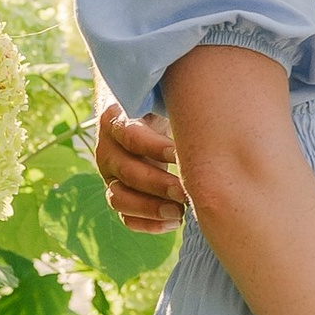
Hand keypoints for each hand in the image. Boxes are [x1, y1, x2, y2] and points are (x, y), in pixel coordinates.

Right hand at [97, 98, 186, 232]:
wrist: (135, 114)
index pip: (131, 137)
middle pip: (127, 173)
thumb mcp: (160, 94)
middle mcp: (108, 150)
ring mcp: (110, 176)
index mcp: (116, 122)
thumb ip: (174, 96)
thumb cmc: (157, 103)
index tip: (180, 154)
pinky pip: (125, 217)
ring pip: (119, 199)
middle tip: (186, 192)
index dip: (154, 147)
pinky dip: (147, 224)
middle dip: (158, 185)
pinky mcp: (118, 193)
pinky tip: (174, 223)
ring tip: (181, 212)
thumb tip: (206, 89)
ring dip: (150, 209)